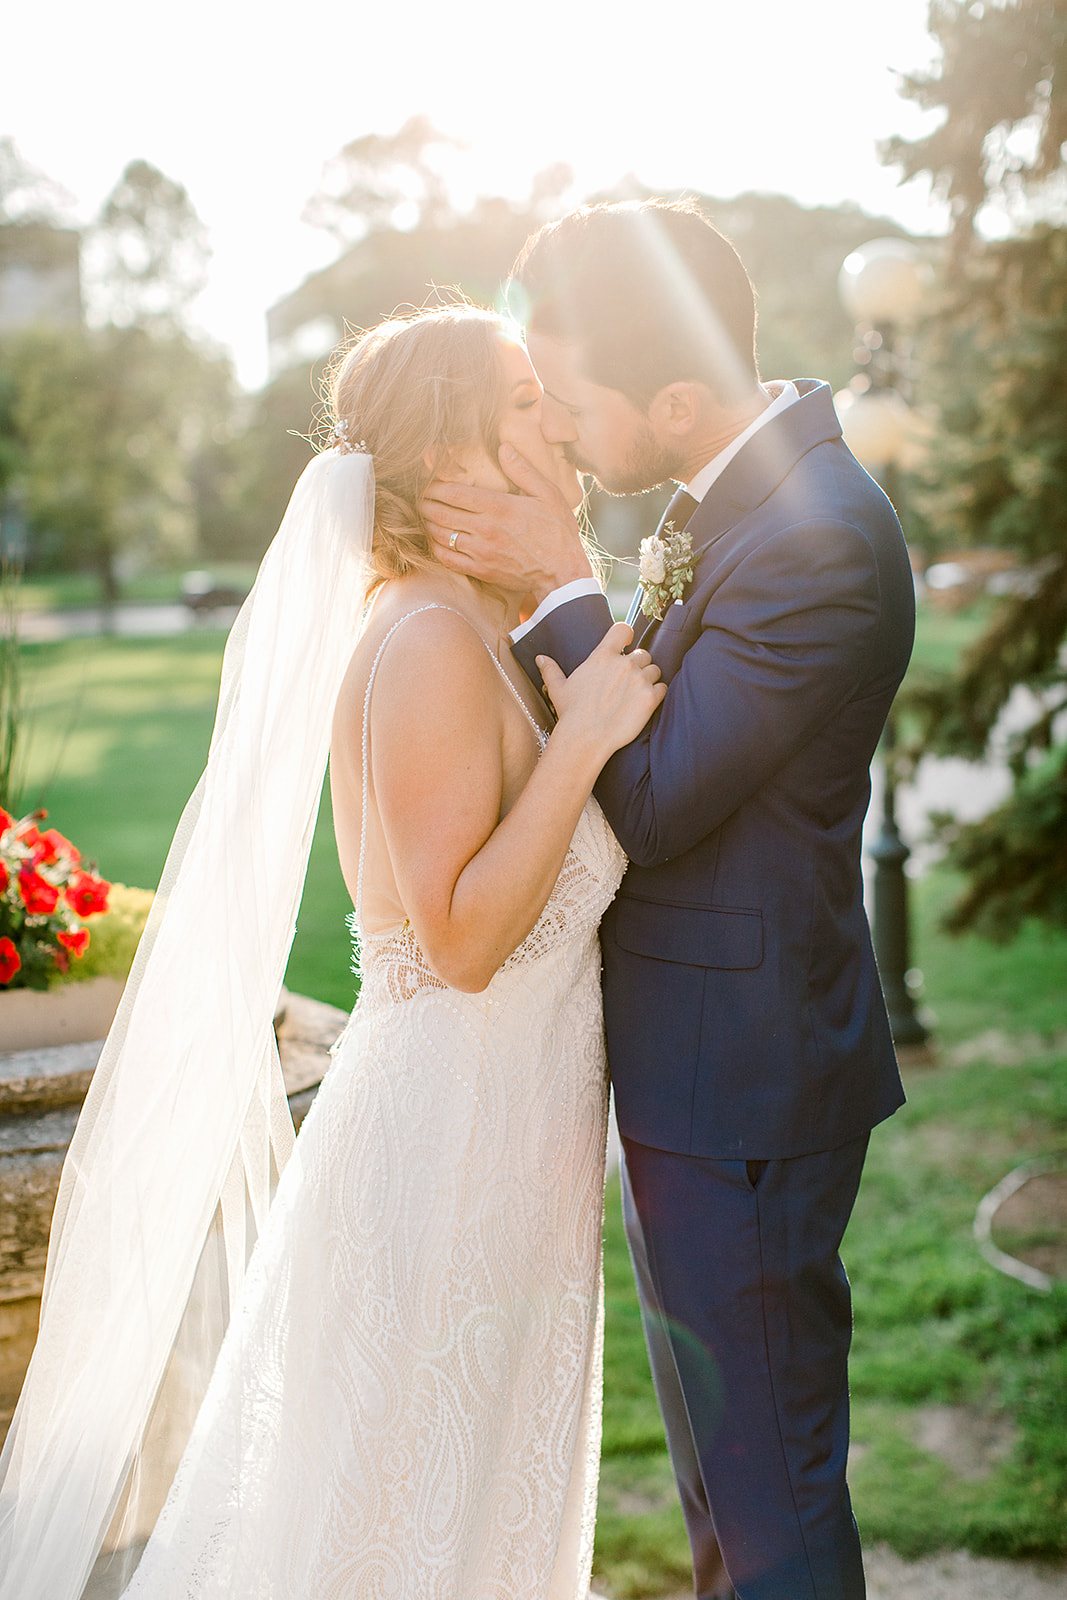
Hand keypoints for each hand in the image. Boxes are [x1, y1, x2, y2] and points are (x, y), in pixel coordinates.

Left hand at [422, 445, 592, 601]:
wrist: (562, 573)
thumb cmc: (557, 532)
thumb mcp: (548, 494)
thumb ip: (523, 470)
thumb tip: (503, 447)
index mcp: (498, 506)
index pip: (454, 492)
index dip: (435, 487)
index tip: (430, 484)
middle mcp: (485, 529)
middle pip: (441, 513)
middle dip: (426, 504)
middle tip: (422, 499)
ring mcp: (480, 552)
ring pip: (440, 535)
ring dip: (428, 524)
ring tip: (426, 517)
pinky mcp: (480, 570)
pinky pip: (447, 559)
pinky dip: (436, 548)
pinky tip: (436, 541)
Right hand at [538, 623, 665, 759]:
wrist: (585, 738)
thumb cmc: (571, 714)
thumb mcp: (558, 689)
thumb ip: (551, 670)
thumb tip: (540, 658)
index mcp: (603, 656)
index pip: (623, 629)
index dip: (627, 635)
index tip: (626, 644)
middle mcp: (623, 664)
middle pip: (643, 653)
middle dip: (638, 665)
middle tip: (628, 681)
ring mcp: (639, 680)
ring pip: (654, 670)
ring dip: (648, 679)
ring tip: (636, 694)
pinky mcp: (650, 698)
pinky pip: (662, 687)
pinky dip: (657, 694)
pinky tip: (645, 703)